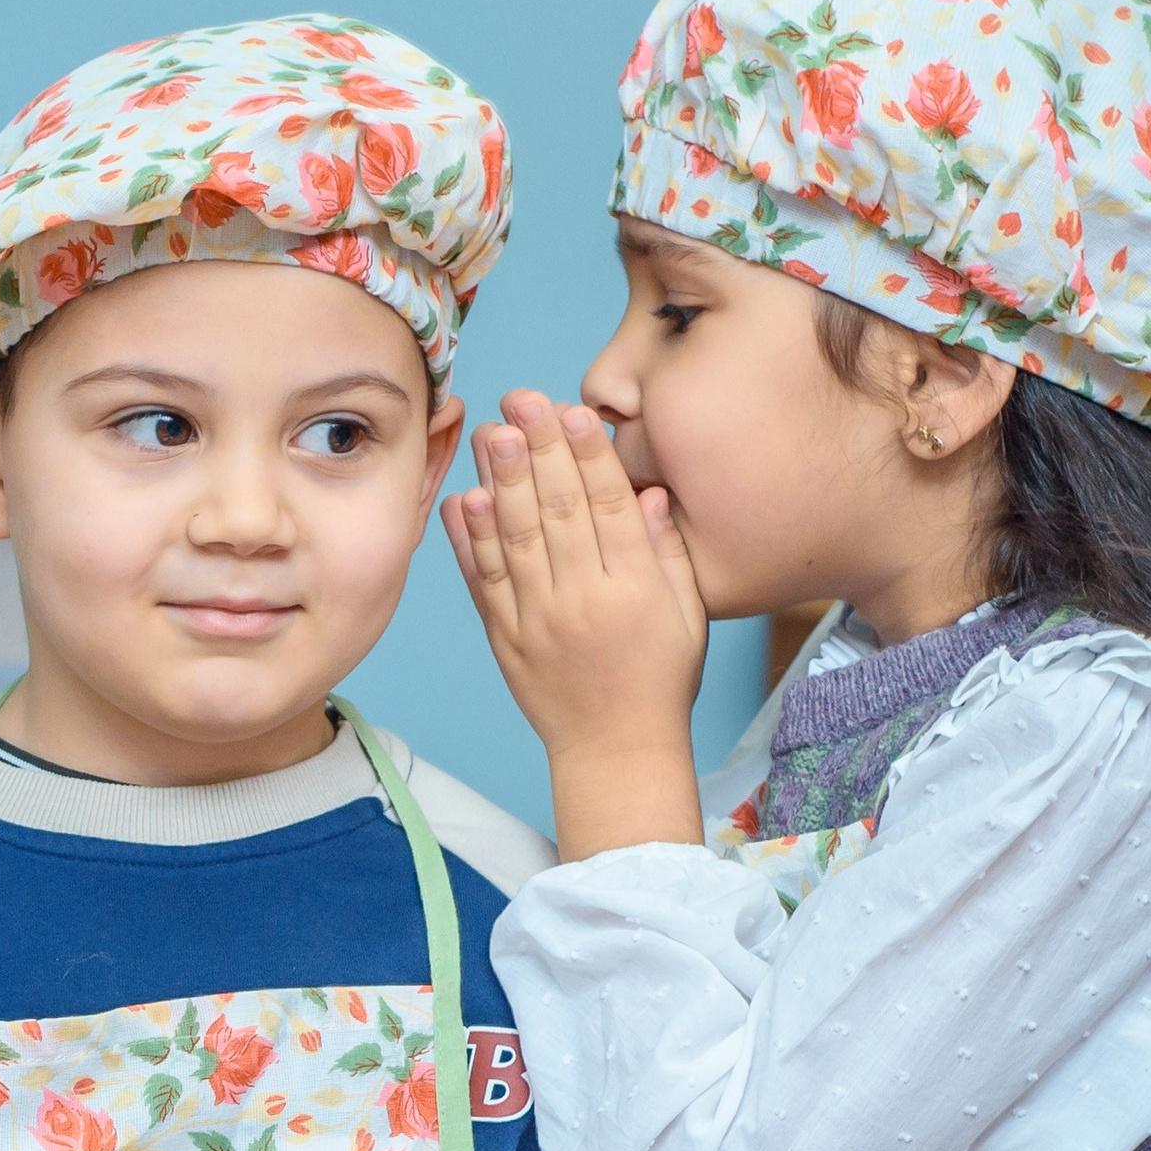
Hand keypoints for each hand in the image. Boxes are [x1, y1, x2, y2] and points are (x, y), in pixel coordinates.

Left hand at [441, 391, 708, 859]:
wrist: (614, 750)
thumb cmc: (659, 680)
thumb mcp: (687, 616)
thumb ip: (667, 553)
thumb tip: (649, 493)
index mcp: (634, 590)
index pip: (609, 507)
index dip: (589, 456)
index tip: (572, 412)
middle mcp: (583, 600)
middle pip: (558, 511)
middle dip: (538, 449)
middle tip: (520, 399)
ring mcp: (539, 619)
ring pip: (516, 538)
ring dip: (501, 480)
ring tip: (490, 431)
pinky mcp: (505, 638)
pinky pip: (485, 582)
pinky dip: (470, 541)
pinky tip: (464, 499)